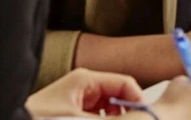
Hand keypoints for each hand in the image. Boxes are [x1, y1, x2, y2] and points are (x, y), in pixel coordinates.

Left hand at [26, 68, 142, 117]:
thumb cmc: (38, 119)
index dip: (140, 101)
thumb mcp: (84, 119)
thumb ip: (115, 117)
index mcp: (85, 79)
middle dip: (126, 111)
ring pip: (109, 106)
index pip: (126, 83)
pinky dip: (104, 119)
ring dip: (114, 117)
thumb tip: (143, 115)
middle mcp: (82, 85)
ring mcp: (76, 98)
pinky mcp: (71, 112)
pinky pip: (97, 113)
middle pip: (119, 95)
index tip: (148, 116)